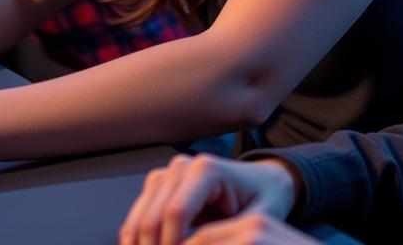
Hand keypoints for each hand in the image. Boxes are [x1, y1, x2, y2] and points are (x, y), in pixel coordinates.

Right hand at [120, 154, 299, 244]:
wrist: (263, 182)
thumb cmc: (264, 198)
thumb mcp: (258, 221)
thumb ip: (233, 236)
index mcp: (206, 170)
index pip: (175, 213)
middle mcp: (182, 166)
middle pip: (152, 217)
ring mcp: (168, 175)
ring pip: (139, 218)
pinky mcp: (160, 187)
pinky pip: (138, 217)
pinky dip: (138, 242)